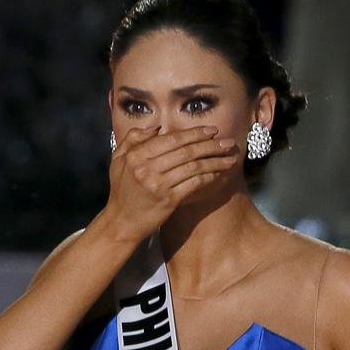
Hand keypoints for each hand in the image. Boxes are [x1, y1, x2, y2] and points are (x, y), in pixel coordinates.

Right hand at [105, 125, 239, 242]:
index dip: (194, 133)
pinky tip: (219, 174)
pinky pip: (193, 184)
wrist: (122, 221)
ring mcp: (158, 185)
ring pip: (193, 167)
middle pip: (186, 151)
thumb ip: (133, 139)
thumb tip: (156, 127)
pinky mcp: (168, 200)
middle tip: (228, 143)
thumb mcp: (118, 160)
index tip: (212, 131)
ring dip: (214, 162)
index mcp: (136, 155)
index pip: (171, 139)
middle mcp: (147, 168)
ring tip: (230, 158)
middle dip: (210, 145)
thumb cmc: (122, 190)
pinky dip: (208, 177)